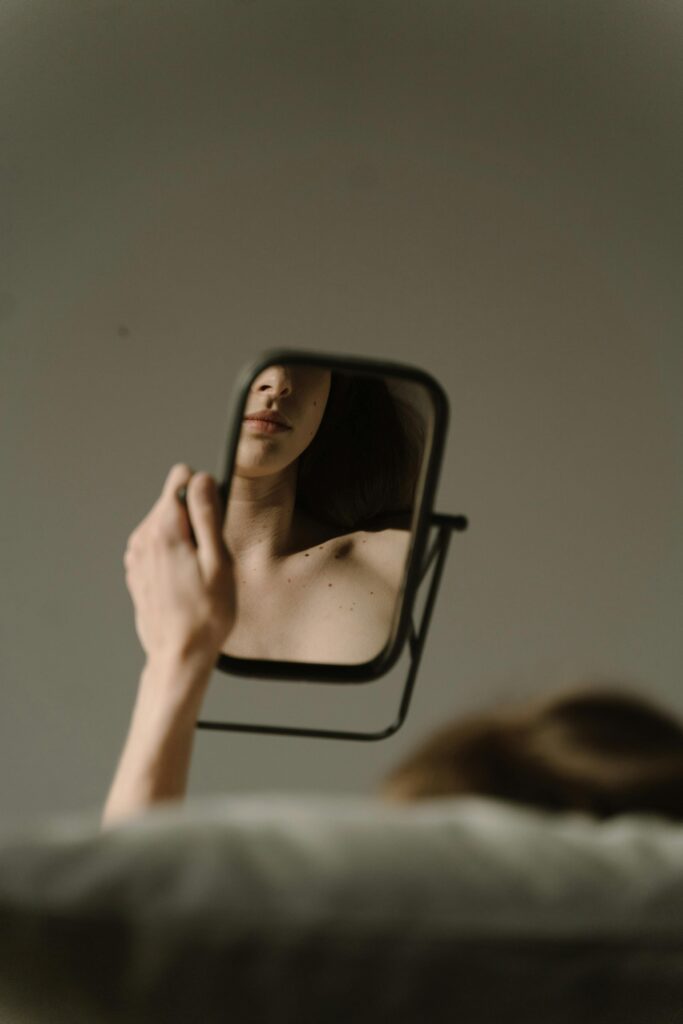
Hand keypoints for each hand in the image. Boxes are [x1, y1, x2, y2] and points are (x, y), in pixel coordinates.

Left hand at [123, 464, 234, 666]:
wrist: (179, 654)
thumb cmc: (205, 614)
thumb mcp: (217, 560)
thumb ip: (207, 514)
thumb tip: (200, 478)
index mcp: (165, 529)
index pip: (181, 477)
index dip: (204, 494)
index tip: (212, 523)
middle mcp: (143, 536)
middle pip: (173, 501)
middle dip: (195, 520)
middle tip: (208, 557)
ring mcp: (136, 554)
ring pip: (166, 523)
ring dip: (184, 539)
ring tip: (197, 573)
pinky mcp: (136, 569)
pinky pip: (158, 544)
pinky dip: (173, 555)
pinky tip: (184, 582)